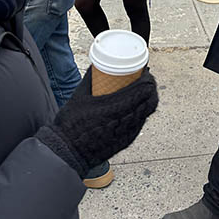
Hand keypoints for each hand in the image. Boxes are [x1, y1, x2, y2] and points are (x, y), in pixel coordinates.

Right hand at [36, 67, 157, 177]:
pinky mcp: (126, 141)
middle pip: (150, 100)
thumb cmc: (70, 125)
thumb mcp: (78, 96)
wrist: (67, 154)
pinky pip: (140, 122)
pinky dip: (142, 112)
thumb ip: (89, 78)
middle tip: (145, 79)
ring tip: (143, 91)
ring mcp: (127, 132)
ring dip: (148, 99)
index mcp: (113, 107)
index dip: (147, 79)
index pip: (143, 90)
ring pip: (147, 112)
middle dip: (151, 87)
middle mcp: (124, 121)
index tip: (144, 72)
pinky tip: (136, 107)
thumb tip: (96, 64)